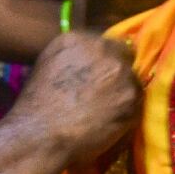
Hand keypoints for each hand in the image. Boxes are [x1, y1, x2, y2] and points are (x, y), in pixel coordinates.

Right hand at [5, 30, 140, 170]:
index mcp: (77, 39)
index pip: (105, 42)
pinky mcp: (133, 97)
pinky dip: (129, 111)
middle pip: (124, 56)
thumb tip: (87, 64)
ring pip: (133, 80)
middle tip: (108, 92)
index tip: (100, 74)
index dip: (105, 59)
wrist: (43, 134)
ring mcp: (121, 73)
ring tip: (109, 110)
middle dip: (118, 72)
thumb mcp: (48, 66)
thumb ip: (73, 58)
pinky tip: (113, 122)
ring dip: (125, 92)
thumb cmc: (36, 106)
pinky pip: (138, 102)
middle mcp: (102, 49)